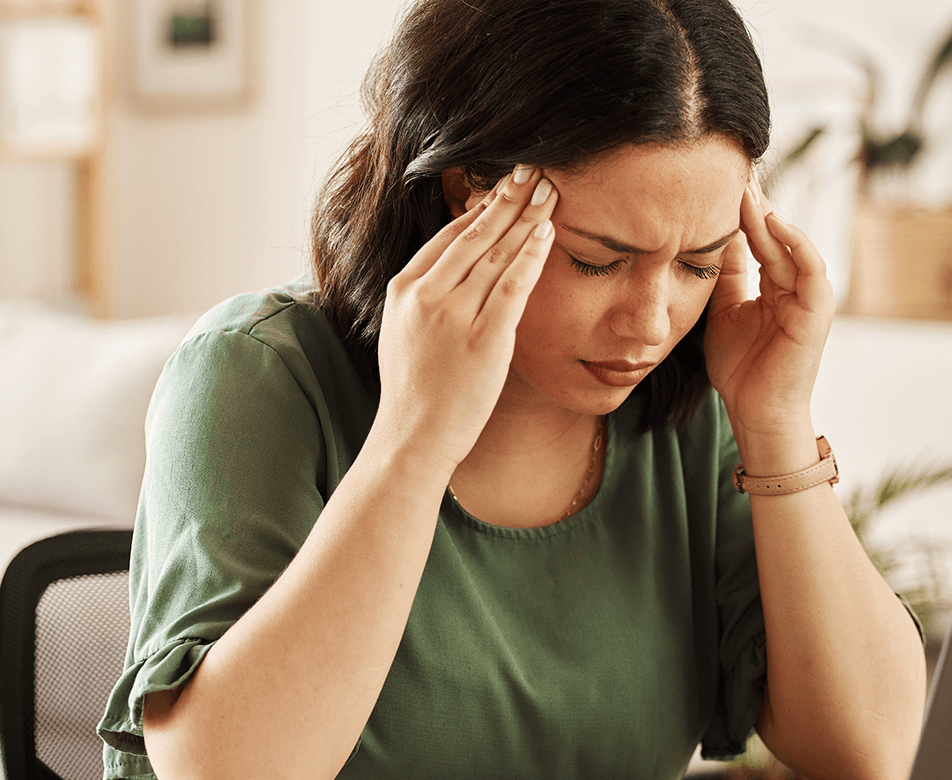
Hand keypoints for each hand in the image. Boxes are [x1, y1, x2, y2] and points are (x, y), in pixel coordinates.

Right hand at [374, 165, 558, 477]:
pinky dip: (530, 256)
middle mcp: (426, 296)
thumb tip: (454, 268)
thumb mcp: (402, 332)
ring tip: (548, 191)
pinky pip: (512, 287)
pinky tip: (546, 233)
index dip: (480, 209)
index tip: (503, 189)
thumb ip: (423, 297)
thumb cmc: (414, 391)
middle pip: (474, 236)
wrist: (413, 437)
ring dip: (526, 219)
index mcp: (403, 290)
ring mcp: (453, 316)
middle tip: (533, 170)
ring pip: (496, 255)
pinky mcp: (483, 338)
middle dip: (507, 199)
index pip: (447, 237)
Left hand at [704, 173, 833, 440]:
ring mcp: (808, 296)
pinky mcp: (818, 311)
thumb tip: (710, 235)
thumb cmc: (739, 368)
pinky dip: (796, 244)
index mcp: (772, 284)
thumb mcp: (722, 310)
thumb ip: (723, 274)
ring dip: (768, 217)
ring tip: (747, 190)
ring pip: (789, 245)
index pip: (757, 237)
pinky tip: (774, 223)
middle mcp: (793, 285)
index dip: (740, 210)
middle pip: (773, 234)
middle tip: (733, 169)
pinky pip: (811, 268)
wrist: (755, 412)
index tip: (718, 181)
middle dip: (754, 203)